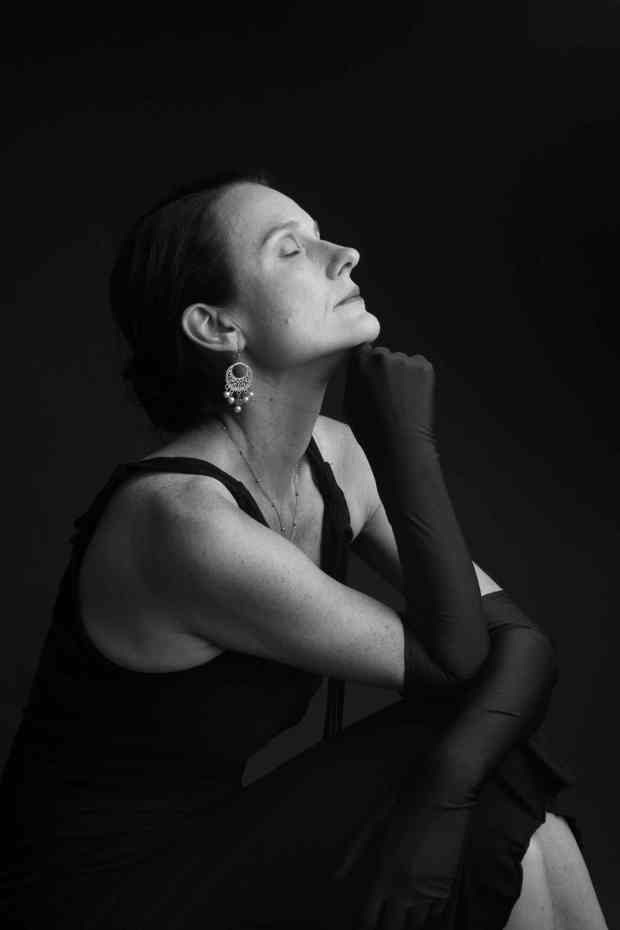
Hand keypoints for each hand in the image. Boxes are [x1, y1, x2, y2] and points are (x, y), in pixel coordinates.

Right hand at [343, 343, 437, 484]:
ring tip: (401, 399)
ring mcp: (405, 361)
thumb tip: (359, 369)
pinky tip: (412, 397)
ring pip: (401, 361)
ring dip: (401, 374)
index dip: (366, 361)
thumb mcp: (349, 402)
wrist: (400, 444)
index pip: (362, 348)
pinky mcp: (424, 367)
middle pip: (383, 355)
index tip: (370, 373)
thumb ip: (354, 378)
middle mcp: (382, 357)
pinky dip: (417, 377)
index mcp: (360, 364)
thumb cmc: (372, 430)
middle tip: (387, 391)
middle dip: (384, 369)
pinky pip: (418, 366)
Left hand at [346, 761, 476, 929]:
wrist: (444, 786)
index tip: (360, 920)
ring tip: (400, 909)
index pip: (368, 918)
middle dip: (385, 926)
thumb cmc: (406, 797)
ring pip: (417, 923)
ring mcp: (431, 887)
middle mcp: (408, 887)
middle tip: (380, 916)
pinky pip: (438, 911)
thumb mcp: (374, 820)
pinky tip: (421, 899)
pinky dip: (428, 910)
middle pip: (393, 928)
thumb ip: (354, 851)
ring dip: (407, 918)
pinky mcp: (450, 881)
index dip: (362, 923)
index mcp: (385, 872)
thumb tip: (336, 875)